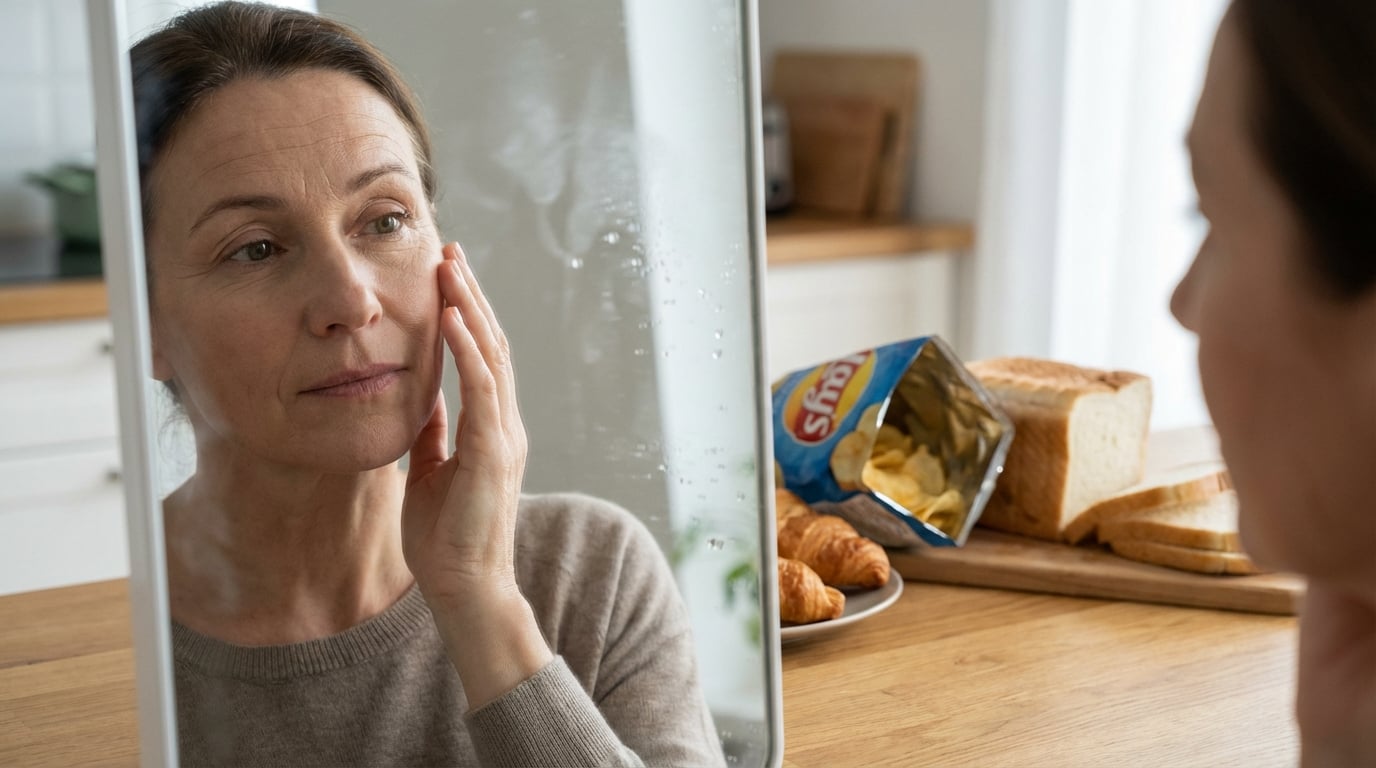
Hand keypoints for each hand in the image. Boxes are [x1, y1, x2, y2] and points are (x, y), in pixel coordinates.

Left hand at [401, 242, 529, 606]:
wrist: (465, 587)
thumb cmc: (446, 537)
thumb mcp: (430, 471)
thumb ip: (434, 433)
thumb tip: (425, 398)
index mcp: (492, 429)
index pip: (483, 358)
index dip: (467, 315)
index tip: (447, 277)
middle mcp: (505, 425)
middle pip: (492, 345)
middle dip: (470, 295)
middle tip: (451, 251)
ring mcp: (505, 436)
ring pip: (492, 356)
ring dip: (470, 308)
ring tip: (450, 268)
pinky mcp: (494, 452)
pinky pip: (482, 388)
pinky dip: (466, 348)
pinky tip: (449, 316)